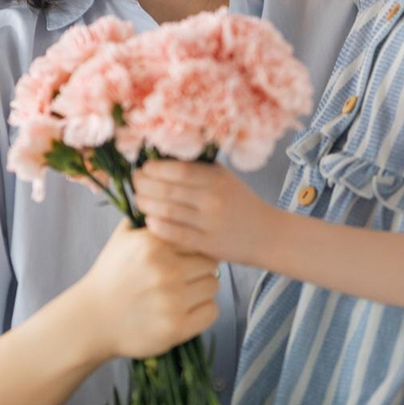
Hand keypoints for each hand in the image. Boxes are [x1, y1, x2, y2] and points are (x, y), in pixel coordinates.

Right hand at [76, 218, 219, 360]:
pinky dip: (203, 311)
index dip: (194, 246)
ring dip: (202, 289)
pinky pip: (211, 312)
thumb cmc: (110, 274)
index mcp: (154, 244)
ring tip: (184, 292)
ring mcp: (172, 301)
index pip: (197, 237)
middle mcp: (166, 271)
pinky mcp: (177, 328)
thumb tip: (170, 196)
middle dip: (200, 268)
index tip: (186, 254)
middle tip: (186, 275)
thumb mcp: (123, 237)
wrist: (92, 318)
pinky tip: (187, 309)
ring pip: (213, 286)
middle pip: (210, 263)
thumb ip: (147, 215)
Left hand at [132, 160, 275, 264]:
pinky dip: (158, 226)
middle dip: (144, 185)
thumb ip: (198, 169)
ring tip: (139, 200)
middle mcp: (213, 199)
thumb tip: (162, 160)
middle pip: (167, 190)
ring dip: (146, 204)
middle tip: (135, 184)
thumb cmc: (241, 202)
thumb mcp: (225, 178)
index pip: (176, 169)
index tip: (143, 169)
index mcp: (216, 179)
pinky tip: (149, 221)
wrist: (268, 234)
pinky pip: (175, 234)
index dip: (153, 168)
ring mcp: (209, 223)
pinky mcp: (208, 244)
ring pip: (167, 211)